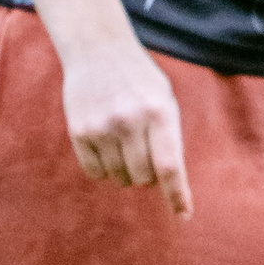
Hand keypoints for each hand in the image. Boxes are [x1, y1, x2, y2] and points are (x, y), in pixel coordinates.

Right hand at [56, 26, 193, 216]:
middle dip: (146, 174)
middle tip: (142, 150)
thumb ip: (168, 138)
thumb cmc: (138, 80)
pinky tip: (104, 144)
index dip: (177, 196)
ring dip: (124, 170)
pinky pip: (95, 172)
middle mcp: (130, 121)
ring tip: (122, 142)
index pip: (170, 166)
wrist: (96, 48)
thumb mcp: (163, 100)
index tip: (183, 216)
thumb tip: (168, 185)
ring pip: (119, 178)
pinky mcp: (80, 131)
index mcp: (158, 113)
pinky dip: (103, 168)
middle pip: (143, 178)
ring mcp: (102, 127)